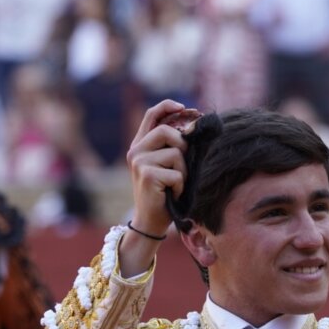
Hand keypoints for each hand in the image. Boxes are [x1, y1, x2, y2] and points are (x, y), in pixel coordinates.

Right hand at [120, 100, 192, 277]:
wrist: (150, 222)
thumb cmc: (163, 195)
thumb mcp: (165, 166)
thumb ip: (172, 147)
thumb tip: (193, 127)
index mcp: (139, 145)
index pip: (152, 115)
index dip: (168, 106)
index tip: (186, 108)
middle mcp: (136, 151)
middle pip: (167, 131)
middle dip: (182, 147)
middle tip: (181, 167)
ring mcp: (139, 162)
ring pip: (175, 153)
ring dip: (183, 170)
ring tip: (175, 184)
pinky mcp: (147, 175)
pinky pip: (177, 172)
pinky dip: (181, 185)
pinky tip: (173, 193)